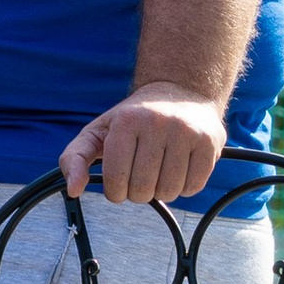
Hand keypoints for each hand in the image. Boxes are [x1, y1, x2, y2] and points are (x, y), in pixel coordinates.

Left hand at [61, 86, 227, 206]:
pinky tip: (178, 170)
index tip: (118, 182)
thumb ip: (75, 159)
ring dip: (161, 191)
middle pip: (142, 189)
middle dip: (137, 191)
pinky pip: (193, 187)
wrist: (180, 91)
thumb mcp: (98, 131)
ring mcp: (187, 132)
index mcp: (126, 121)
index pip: (115, 179)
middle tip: (140, 175)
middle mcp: (158, 123)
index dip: (115, 191)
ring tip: (159, 171)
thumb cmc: (133, 119)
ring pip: (169, 191)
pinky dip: (183, 188)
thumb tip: (73, 190)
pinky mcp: (210, 143)